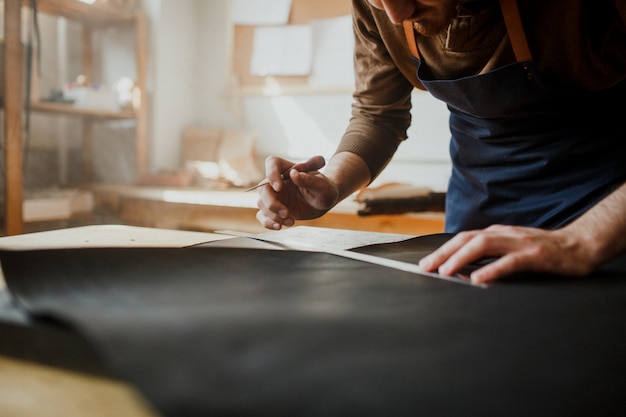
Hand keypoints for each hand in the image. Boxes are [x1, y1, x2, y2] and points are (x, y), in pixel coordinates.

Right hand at [255, 155, 338, 229]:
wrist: (323, 203)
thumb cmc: (325, 190)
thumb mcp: (323, 186)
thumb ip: (310, 180)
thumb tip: (294, 175)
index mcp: (289, 169)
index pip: (272, 163)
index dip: (271, 173)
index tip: (279, 187)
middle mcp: (278, 181)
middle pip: (263, 188)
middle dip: (271, 203)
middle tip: (286, 212)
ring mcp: (275, 196)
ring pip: (261, 203)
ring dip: (273, 215)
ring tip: (291, 221)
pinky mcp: (274, 209)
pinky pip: (262, 215)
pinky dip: (268, 223)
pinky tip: (280, 227)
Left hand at [418, 224, 595, 283]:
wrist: (580, 245)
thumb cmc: (544, 251)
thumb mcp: (512, 249)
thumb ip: (492, 255)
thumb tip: (466, 269)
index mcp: (497, 233)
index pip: (463, 239)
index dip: (443, 250)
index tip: (425, 264)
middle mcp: (504, 234)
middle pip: (467, 239)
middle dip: (444, 253)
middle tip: (426, 268)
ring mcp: (520, 243)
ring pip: (483, 245)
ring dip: (461, 258)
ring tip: (446, 272)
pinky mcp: (535, 255)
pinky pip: (510, 261)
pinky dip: (492, 269)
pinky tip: (479, 279)